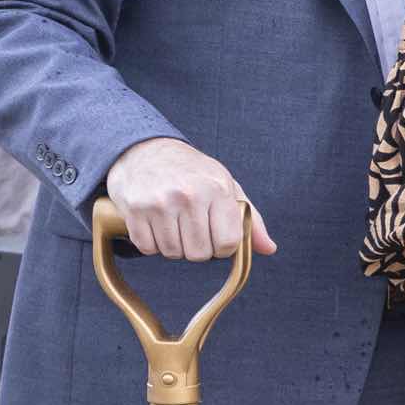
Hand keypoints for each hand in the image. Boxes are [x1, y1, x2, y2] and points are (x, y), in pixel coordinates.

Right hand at [101, 136, 272, 260]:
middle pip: (199, 254)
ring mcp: (159, 202)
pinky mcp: (135, 209)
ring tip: (173, 223)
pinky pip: (147, 248)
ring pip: (173, 253)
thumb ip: (249, 219)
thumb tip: (269, 249)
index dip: (223, 247)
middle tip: (192, 228)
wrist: (145, 150)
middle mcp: (189, 195)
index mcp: (217, 189)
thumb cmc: (192, 173)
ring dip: (174, 246)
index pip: (227, 243)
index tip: (216, 236)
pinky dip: (151, 243)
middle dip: (198, 248)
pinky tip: (155, 224)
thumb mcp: (226, 186)